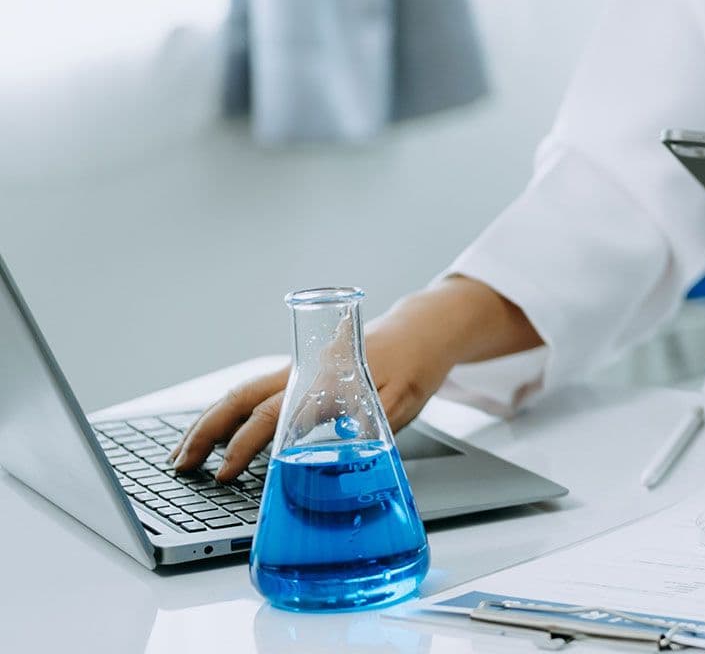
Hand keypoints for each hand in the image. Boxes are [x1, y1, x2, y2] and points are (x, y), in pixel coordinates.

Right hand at [169, 313, 454, 481]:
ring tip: (182, 453)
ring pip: (242, 394)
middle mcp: (304, 372)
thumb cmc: (415, 367)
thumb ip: (370, 432)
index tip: (223, 473)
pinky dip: (229, 414)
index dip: (245, 446)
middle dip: (205, 433)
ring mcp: (298, 370)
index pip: (272, 415)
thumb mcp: (401, 405)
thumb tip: (340, 463)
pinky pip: (255, 393)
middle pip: (241, 399)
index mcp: (326, 381)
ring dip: (209, 423)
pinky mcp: (300, 374)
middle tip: (179, 465)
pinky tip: (214, 434)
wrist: (423, 331)